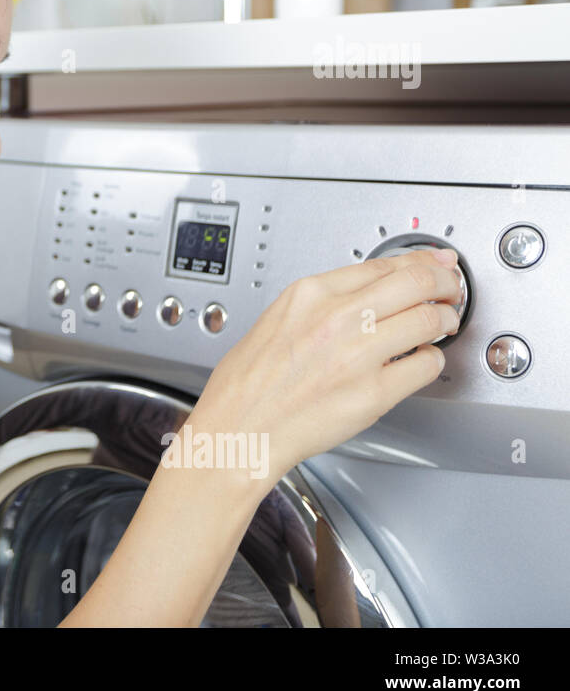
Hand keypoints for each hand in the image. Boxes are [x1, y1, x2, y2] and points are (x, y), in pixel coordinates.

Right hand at [187, 247, 462, 488]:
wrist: (239, 429)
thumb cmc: (248, 384)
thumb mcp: (277, 319)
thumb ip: (320, 303)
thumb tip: (366, 292)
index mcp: (308, 294)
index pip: (382, 264)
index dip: (420, 261)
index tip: (435, 263)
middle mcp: (336, 318)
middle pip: (415, 283)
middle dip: (444, 283)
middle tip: (451, 289)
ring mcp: (358, 355)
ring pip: (429, 320)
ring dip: (444, 320)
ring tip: (442, 324)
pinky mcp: (374, 393)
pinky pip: (426, 366)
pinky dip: (432, 361)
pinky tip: (421, 361)